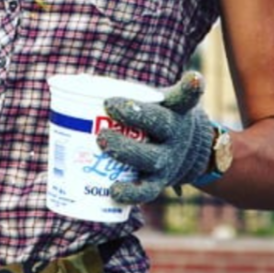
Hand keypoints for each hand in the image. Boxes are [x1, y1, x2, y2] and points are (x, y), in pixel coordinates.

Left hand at [96, 71, 215, 204]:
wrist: (187, 153)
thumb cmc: (158, 118)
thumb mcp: (157, 101)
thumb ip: (130, 92)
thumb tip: (80, 82)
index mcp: (176, 110)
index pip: (185, 96)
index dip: (190, 88)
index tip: (193, 79)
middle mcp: (176, 135)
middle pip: (160, 125)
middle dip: (135, 116)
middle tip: (109, 107)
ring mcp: (169, 160)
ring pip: (151, 158)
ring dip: (126, 151)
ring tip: (102, 142)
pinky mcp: (159, 181)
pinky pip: (147, 190)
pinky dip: (131, 193)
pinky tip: (114, 191)